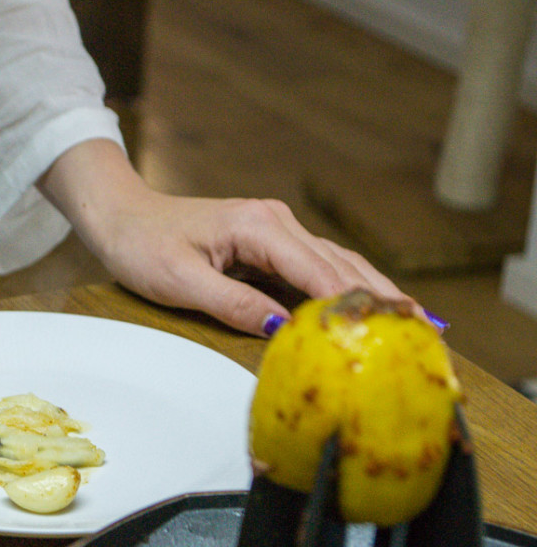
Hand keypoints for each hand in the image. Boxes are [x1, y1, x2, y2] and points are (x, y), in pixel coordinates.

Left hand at [39, 139, 409, 335]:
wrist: (121, 217)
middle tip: (425, 329)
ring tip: (411, 321)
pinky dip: (340, 288)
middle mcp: (275, 222)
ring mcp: (274, 231)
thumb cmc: (142, 245)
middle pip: (340, 263)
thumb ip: (232, 304)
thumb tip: (280, 328)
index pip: (318, 270)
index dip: (356, 302)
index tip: (392, 328)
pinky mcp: (266, 244)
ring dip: (369, 290)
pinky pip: (310, 269)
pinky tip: (363, 308)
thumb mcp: (180, 282)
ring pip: (332, 263)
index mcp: (259, 226)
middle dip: (381, 294)